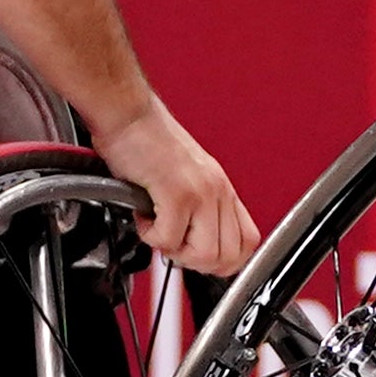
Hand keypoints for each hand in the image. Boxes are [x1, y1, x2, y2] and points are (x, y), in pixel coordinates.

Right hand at [96, 101, 262, 277]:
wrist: (128, 115)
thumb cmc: (147, 142)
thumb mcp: (187, 176)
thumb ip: (199, 208)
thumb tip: (195, 246)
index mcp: (222, 188)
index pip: (248, 243)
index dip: (223, 261)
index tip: (196, 255)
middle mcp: (217, 190)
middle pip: (228, 257)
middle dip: (194, 262)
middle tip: (171, 242)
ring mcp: (200, 192)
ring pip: (204, 254)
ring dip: (173, 250)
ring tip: (156, 228)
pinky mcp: (177, 193)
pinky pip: (169, 239)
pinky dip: (150, 236)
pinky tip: (142, 214)